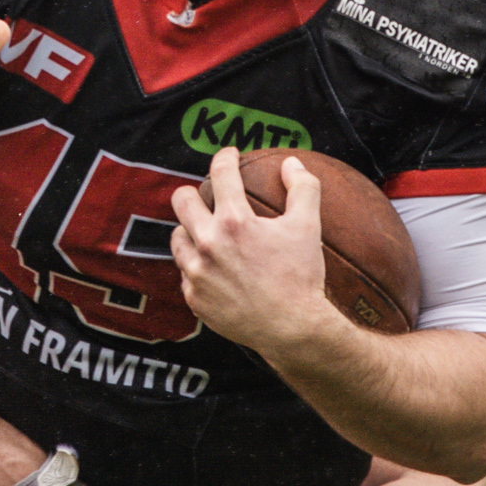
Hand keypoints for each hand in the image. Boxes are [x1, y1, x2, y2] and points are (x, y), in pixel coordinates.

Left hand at [168, 149, 333, 361]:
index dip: (225, 157)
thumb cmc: (301, 278)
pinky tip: (213, 269)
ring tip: (208, 234)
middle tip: (207, 196)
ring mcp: (196, 272)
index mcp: (235, 221)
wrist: (292, 329)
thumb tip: (292, 163)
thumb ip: (303, 188)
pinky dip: (196, 267)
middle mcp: (208, 244)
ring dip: (190, 231)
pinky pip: (185, 273)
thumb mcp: (308, 227)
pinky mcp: (193, 297)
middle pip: (182, 200)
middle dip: (193, 192)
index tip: (229, 156)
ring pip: (177, 237)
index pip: (221, 174)